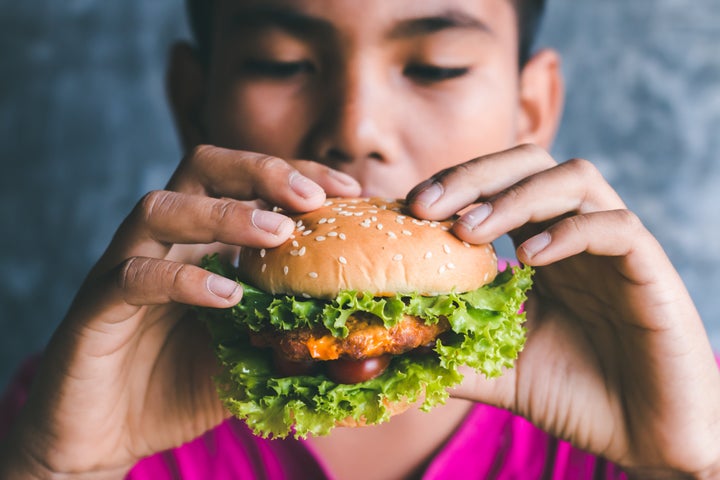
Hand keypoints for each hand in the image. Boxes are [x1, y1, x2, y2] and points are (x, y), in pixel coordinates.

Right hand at [0, 145, 360, 477]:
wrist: (108, 436)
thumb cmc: (182, 386)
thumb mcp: (250, 354)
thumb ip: (289, 332)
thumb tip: (356, 331)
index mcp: (201, 242)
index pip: (246, 182)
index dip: (296, 175)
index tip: (349, 189)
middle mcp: (163, 242)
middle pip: (201, 168)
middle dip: (260, 172)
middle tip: (312, 198)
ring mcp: (123, 269)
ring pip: (160, 209)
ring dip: (224, 214)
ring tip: (277, 233)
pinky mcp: (95, 309)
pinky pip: (133, 277)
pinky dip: (184, 281)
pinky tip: (229, 297)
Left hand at [407, 144, 719, 478]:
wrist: (641, 435)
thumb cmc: (571, 394)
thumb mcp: (493, 368)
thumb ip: (447, 349)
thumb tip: (387, 346)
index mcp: (538, 244)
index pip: (496, 185)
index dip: (452, 186)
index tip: (408, 207)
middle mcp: (575, 232)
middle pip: (530, 163)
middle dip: (474, 176)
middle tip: (426, 205)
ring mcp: (614, 246)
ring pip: (574, 179)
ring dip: (516, 197)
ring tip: (471, 231)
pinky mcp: (651, 268)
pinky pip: (617, 227)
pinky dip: (569, 232)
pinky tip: (531, 258)